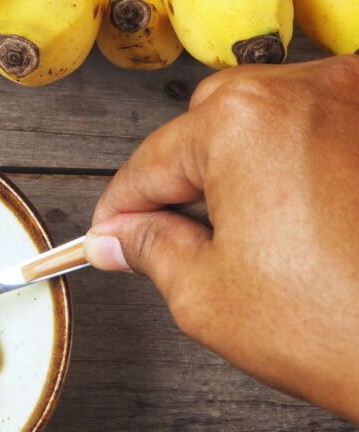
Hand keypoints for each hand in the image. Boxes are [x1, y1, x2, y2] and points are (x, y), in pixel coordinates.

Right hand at [84, 56, 358, 422]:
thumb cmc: (342, 326)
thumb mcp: (204, 294)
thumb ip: (148, 250)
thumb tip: (119, 238)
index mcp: (244, 123)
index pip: (150, 162)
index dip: (120, 208)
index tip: (110, 233)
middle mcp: (309, 93)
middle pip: (207, 125)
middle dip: (180, 181)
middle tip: (167, 238)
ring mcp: (358, 104)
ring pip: (265, 119)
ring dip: (237, 167)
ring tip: (236, 232)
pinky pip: (319, 128)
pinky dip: (294, 161)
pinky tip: (290, 216)